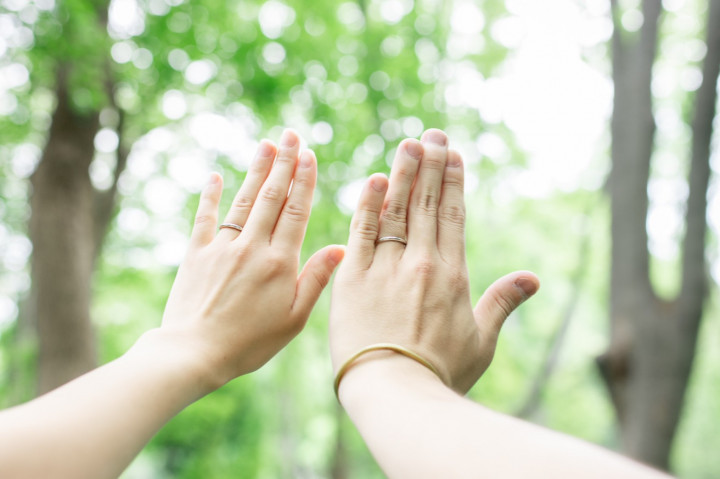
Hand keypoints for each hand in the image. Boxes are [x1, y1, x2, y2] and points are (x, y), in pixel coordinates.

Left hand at [157, 129, 343, 391]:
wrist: (193, 353)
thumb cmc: (249, 343)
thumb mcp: (293, 319)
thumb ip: (315, 280)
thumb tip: (339, 248)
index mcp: (279, 262)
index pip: (296, 211)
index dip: (303, 180)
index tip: (309, 154)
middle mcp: (251, 247)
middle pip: (271, 197)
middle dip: (283, 163)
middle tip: (290, 135)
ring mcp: (221, 248)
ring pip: (243, 201)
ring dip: (256, 171)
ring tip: (265, 144)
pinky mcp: (196, 255)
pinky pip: (205, 218)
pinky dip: (210, 196)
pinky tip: (215, 176)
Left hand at [329, 129, 538, 394]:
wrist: (395, 392)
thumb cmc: (440, 373)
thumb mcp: (481, 341)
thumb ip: (503, 303)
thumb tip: (533, 279)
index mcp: (452, 275)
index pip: (453, 216)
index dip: (453, 182)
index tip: (452, 155)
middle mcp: (421, 263)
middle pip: (427, 204)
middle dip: (430, 166)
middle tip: (431, 134)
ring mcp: (386, 268)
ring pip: (396, 210)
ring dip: (403, 174)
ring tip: (407, 144)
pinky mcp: (353, 278)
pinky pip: (361, 232)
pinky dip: (369, 204)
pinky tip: (375, 180)